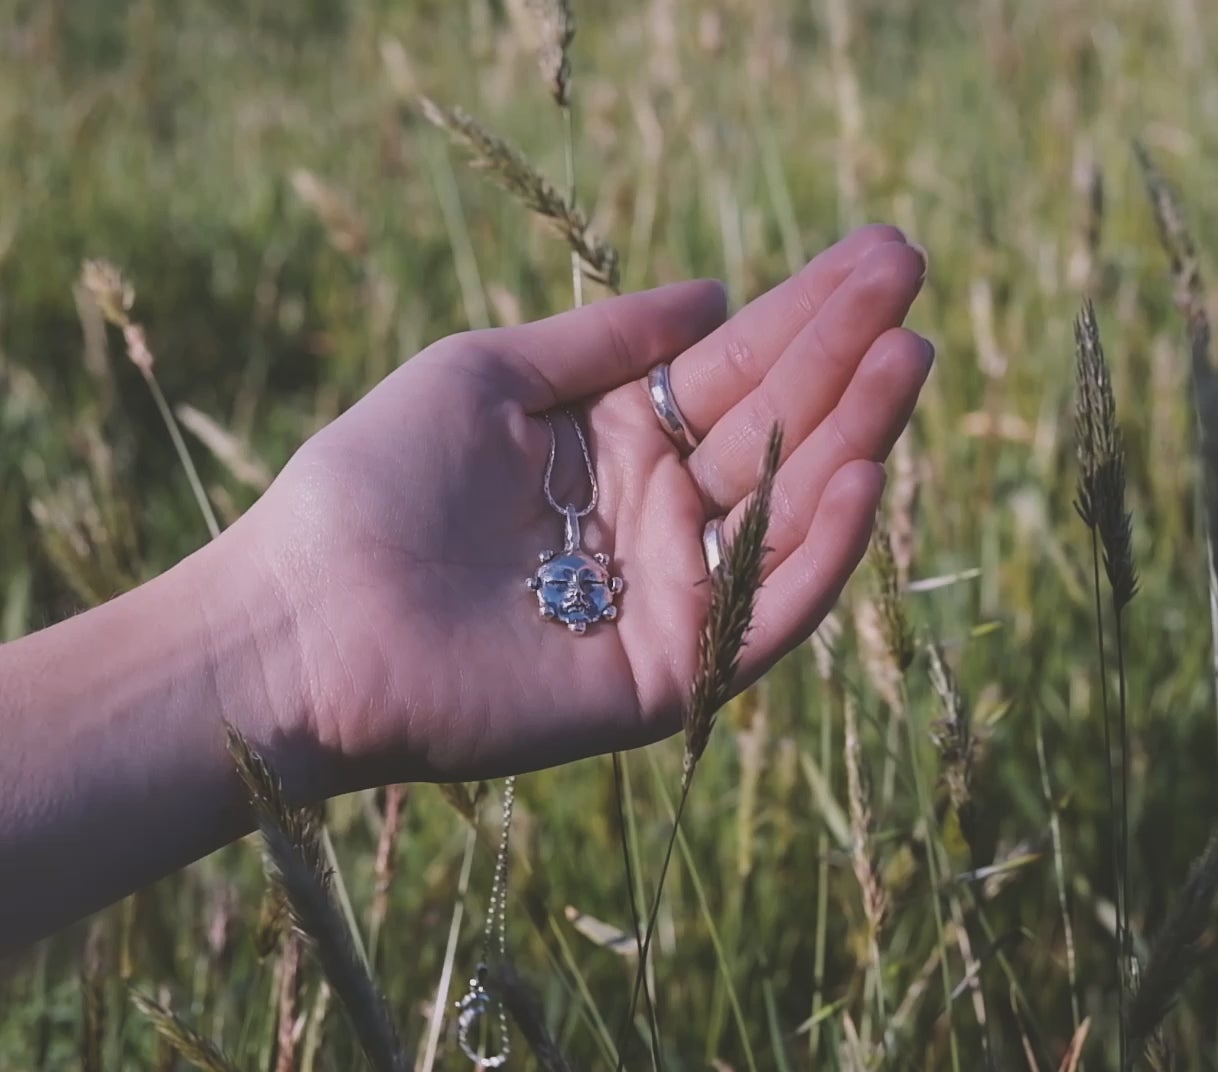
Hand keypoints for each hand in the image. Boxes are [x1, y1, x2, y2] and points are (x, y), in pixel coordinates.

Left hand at [201, 226, 931, 794]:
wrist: (303, 616)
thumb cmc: (373, 481)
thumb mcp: (488, 376)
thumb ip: (604, 342)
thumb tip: (713, 293)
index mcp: (611, 446)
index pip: (734, 372)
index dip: (806, 313)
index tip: (878, 251)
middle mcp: (651, 519)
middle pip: (774, 429)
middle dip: (847, 353)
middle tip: (913, 271)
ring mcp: (663, 600)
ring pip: (786, 514)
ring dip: (854, 433)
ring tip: (907, 352)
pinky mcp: (663, 675)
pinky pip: (761, 614)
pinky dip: (817, 550)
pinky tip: (862, 471)